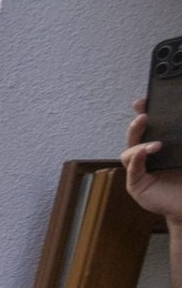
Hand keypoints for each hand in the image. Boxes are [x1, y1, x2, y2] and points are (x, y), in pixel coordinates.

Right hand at [124, 98, 181, 220]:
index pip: (149, 128)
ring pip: (129, 153)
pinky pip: (133, 170)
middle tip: (142, 116)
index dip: (143, 113)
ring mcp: (140, 171)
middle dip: (136, 125)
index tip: (142, 102)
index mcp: (160, 147)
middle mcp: (147, 157)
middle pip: (134, 137)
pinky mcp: (137, 185)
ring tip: (156, 145)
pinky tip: (143, 152)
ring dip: (138, 144)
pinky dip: (136, 159)